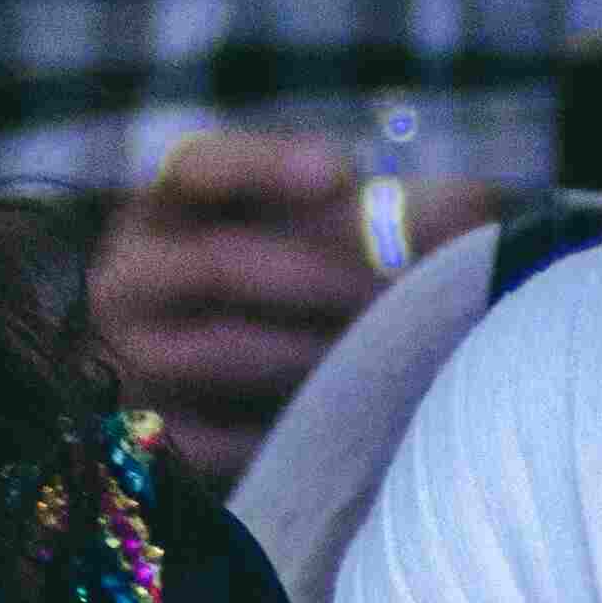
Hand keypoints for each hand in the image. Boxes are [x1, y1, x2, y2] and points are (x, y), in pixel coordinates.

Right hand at [91, 133, 438, 467]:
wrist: (231, 405)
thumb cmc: (300, 296)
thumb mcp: (329, 241)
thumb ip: (394, 213)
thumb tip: (473, 209)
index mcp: (169, 208)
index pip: (199, 167)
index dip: (264, 167)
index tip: (339, 173)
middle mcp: (128, 276)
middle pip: (222, 262)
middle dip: (324, 276)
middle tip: (402, 291)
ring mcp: (129, 357)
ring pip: (229, 351)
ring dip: (319, 353)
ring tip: (391, 354)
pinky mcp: (148, 434)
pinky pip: (223, 434)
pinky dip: (293, 427)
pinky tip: (349, 421)